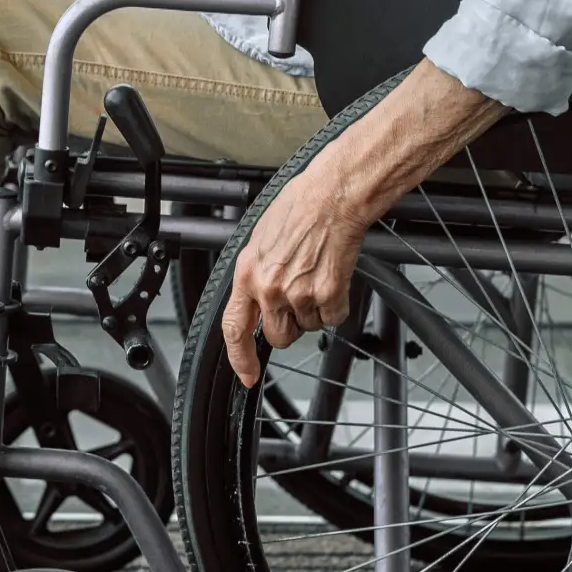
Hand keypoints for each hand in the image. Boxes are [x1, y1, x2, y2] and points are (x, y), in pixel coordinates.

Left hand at [221, 158, 369, 387]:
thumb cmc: (297, 211)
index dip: (240, 358)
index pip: (234, 328)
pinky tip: (332, 278)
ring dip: (313, 311)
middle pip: (278, 337)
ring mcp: (300, 293)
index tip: (247, 374)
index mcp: (247, 274)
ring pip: (309, 328)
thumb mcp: (258, 242)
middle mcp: (270, 288)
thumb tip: (256, 302)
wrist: (331, 198)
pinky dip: (336, 306)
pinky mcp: (329, 294)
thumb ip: (254, 276)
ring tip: (314, 276)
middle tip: (297, 298)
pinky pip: (333, 319)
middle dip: (289, 326)